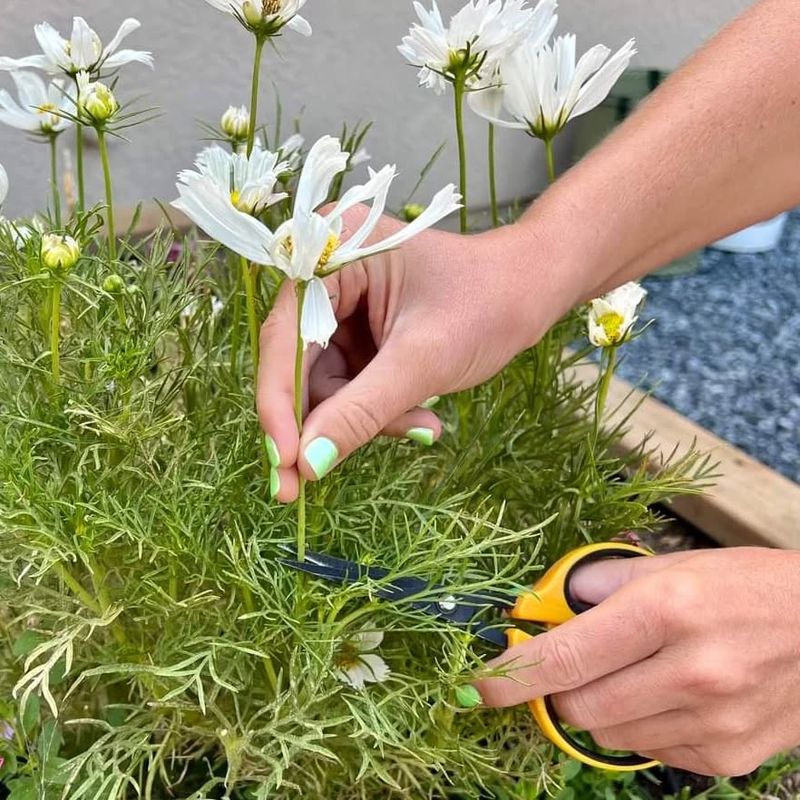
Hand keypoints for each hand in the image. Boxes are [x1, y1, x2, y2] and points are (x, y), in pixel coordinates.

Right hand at [257, 207, 573, 500]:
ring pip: (326, 385)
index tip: (285, 463)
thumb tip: (308, 464)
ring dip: (366, 419)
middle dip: (325, 420)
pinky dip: (379, 411)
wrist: (532, 291)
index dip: (279, 403)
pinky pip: (350, 387)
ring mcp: (342, 308)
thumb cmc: (488, 304)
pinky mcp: (359, 334)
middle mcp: (326, 276)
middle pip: (299, 364)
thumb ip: (362, 410)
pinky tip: (422, 419)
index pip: (285, 337)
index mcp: (332, 252)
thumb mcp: (423, 360)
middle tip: (314, 483)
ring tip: (422, 425)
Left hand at [474, 547, 799, 775]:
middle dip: (560, 690)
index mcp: (666, 611)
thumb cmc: (744, 586)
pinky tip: (671, 695)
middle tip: (575, 665)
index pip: (566, 658)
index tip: (478, 685)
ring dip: (602, 708)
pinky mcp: (729, 756)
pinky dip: (643, 727)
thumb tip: (548, 608)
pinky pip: (651, 753)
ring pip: (609, 736)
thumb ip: (600, 585)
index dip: (512, 675)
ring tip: (637, 672)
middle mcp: (690, 672)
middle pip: (579, 707)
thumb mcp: (671, 566)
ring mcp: (713, 722)